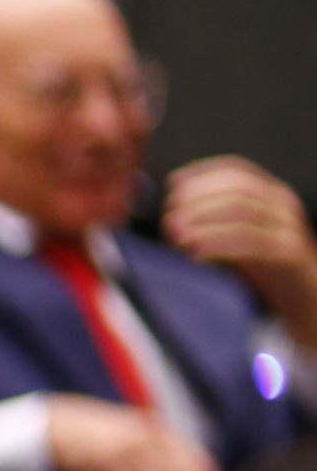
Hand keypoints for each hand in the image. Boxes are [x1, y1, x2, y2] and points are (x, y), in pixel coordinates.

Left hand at [164, 155, 316, 341]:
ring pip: (244, 212)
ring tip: (173, 234)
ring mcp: (289, 228)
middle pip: (237, 188)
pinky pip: (252, 243)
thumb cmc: (265, 271)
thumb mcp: (237, 240)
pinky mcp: (289, 255)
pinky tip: (194, 253)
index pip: (237, 169)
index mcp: (271, 195)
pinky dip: (219, 244)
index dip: (202, 172)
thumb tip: (169, 218)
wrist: (306, 301)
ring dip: (203, 221)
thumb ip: (213, 225)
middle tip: (167, 216)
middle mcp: (283, 205)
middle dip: (197, 198)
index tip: (171, 185)